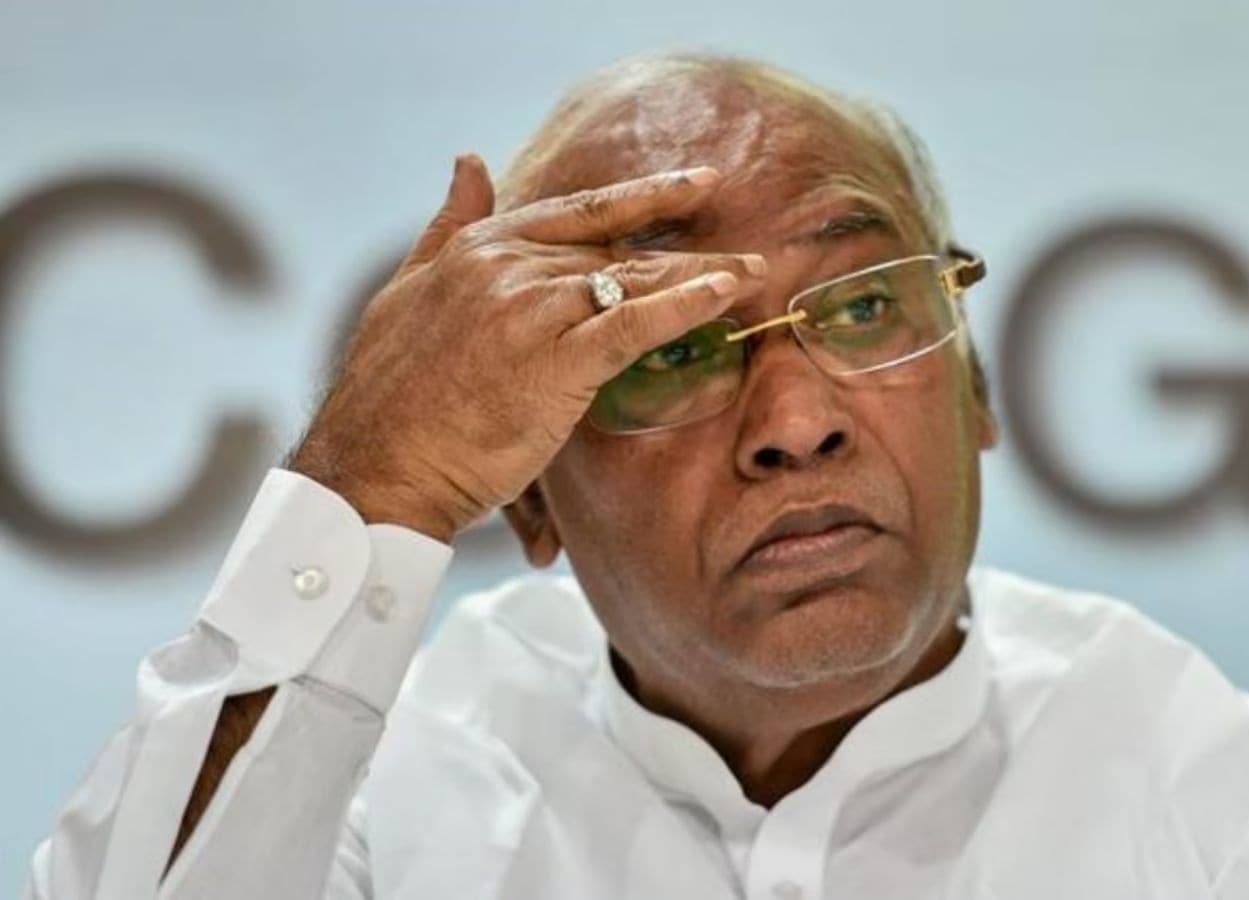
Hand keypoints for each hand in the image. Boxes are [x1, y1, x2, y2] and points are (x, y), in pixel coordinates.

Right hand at [288, 154, 764, 540]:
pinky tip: (727, 294)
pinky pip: (633, 324)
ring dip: (700, 276)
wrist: (371, 468)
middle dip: (685, 245)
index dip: (642, 197)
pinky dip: (685, 306)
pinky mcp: (553, 363)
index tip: (694, 184)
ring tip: (756, 273)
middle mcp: (508, 267)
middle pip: (616, 249)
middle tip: (751, 241)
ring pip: (632, 281)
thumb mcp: (407, 290)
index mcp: (478, 248)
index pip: (577, 211)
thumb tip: (470, 160)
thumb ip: (447, 225)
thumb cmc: (389, 398)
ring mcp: (531, 312)